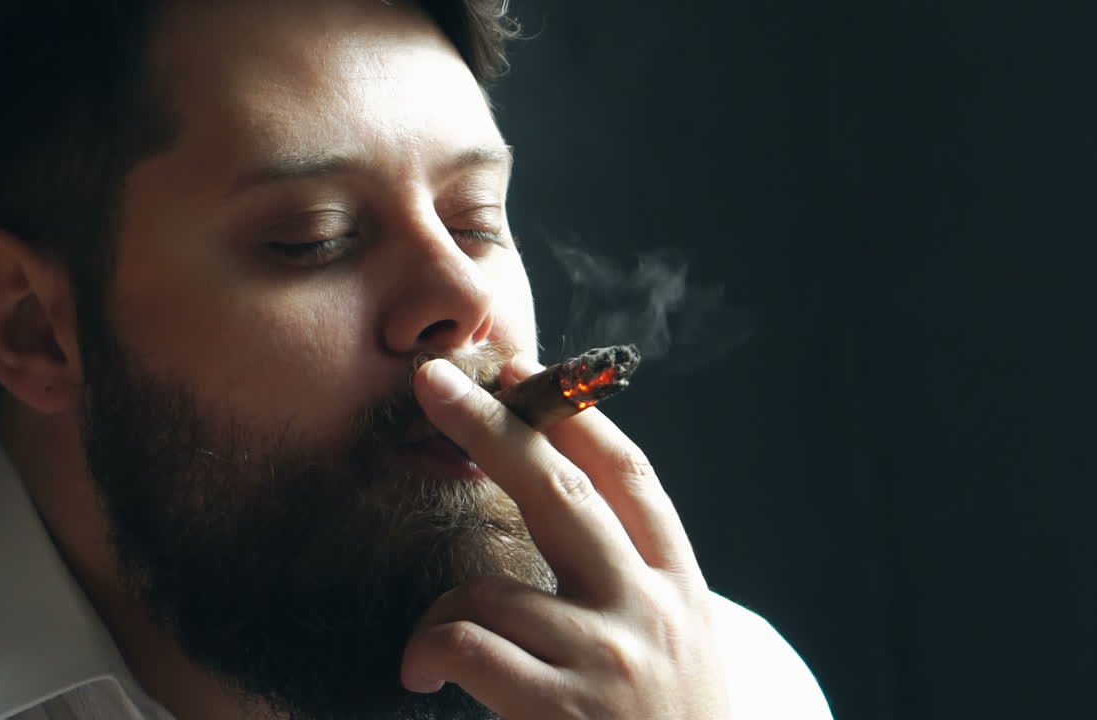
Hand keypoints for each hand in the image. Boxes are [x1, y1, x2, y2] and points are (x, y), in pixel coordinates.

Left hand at [401, 357, 730, 718]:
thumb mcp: (678, 649)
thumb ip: (631, 585)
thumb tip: (555, 505)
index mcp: (679, 586)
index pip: (631, 478)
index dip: (575, 417)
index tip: (525, 369)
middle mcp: (650, 610)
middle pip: (562, 492)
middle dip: (492, 426)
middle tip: (433, 380)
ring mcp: (609, 660)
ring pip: (494, 585)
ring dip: (445, 606)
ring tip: (428, 646)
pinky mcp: (565, 712)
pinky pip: (469, 645)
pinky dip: (429, 649)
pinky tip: (417, 671)